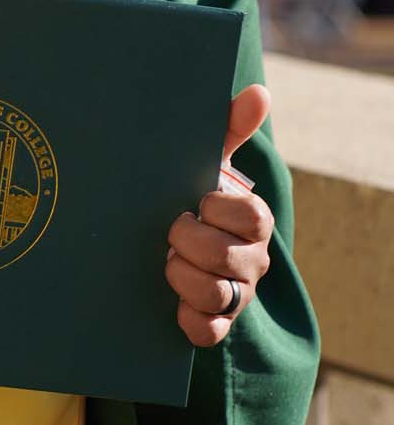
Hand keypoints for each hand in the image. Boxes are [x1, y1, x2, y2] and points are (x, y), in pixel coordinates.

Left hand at [165, 84, 274, 347]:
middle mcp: (253, 260)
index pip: (249, 215)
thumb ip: (229, 129)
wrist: (171, 247)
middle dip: (188, 242)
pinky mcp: (217, 323)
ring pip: (214, 294)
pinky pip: (207, 331)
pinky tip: (172, 303)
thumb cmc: (193, 199)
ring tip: (165, 261)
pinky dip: (187, 318)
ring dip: (180, 276)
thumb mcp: (206, 163)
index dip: (216, 208)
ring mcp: (237, 295)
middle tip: (169, 232)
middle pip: (227, 258)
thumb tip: (259, 92)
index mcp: (254, 219)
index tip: (196, 200)